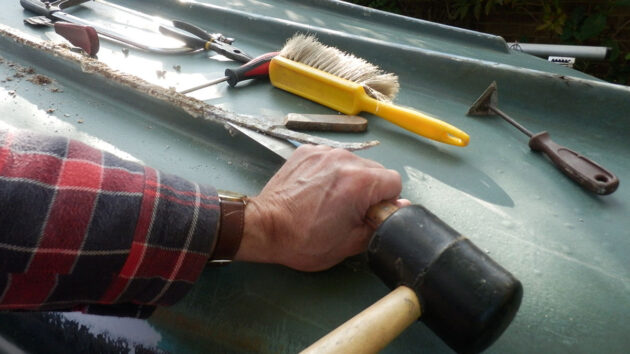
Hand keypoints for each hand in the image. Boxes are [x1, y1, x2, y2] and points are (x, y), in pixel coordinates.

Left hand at [234, 145, 408, 270]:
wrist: (265, 227)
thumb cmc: (304, 240)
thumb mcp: (351, 244)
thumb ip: (380, 224)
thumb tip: (399, 209)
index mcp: (359, 182)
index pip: (394, 182)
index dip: (386, 201)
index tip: (370, 214)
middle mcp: (344, 159)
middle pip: (375, 171)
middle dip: (370, 190)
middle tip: (350, 211)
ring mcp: (323, 152)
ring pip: (353, 163)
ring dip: (350, 179)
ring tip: (330, 200)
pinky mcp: (307, 151)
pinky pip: (331, 158)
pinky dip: (330, 172)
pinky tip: (317, 189)